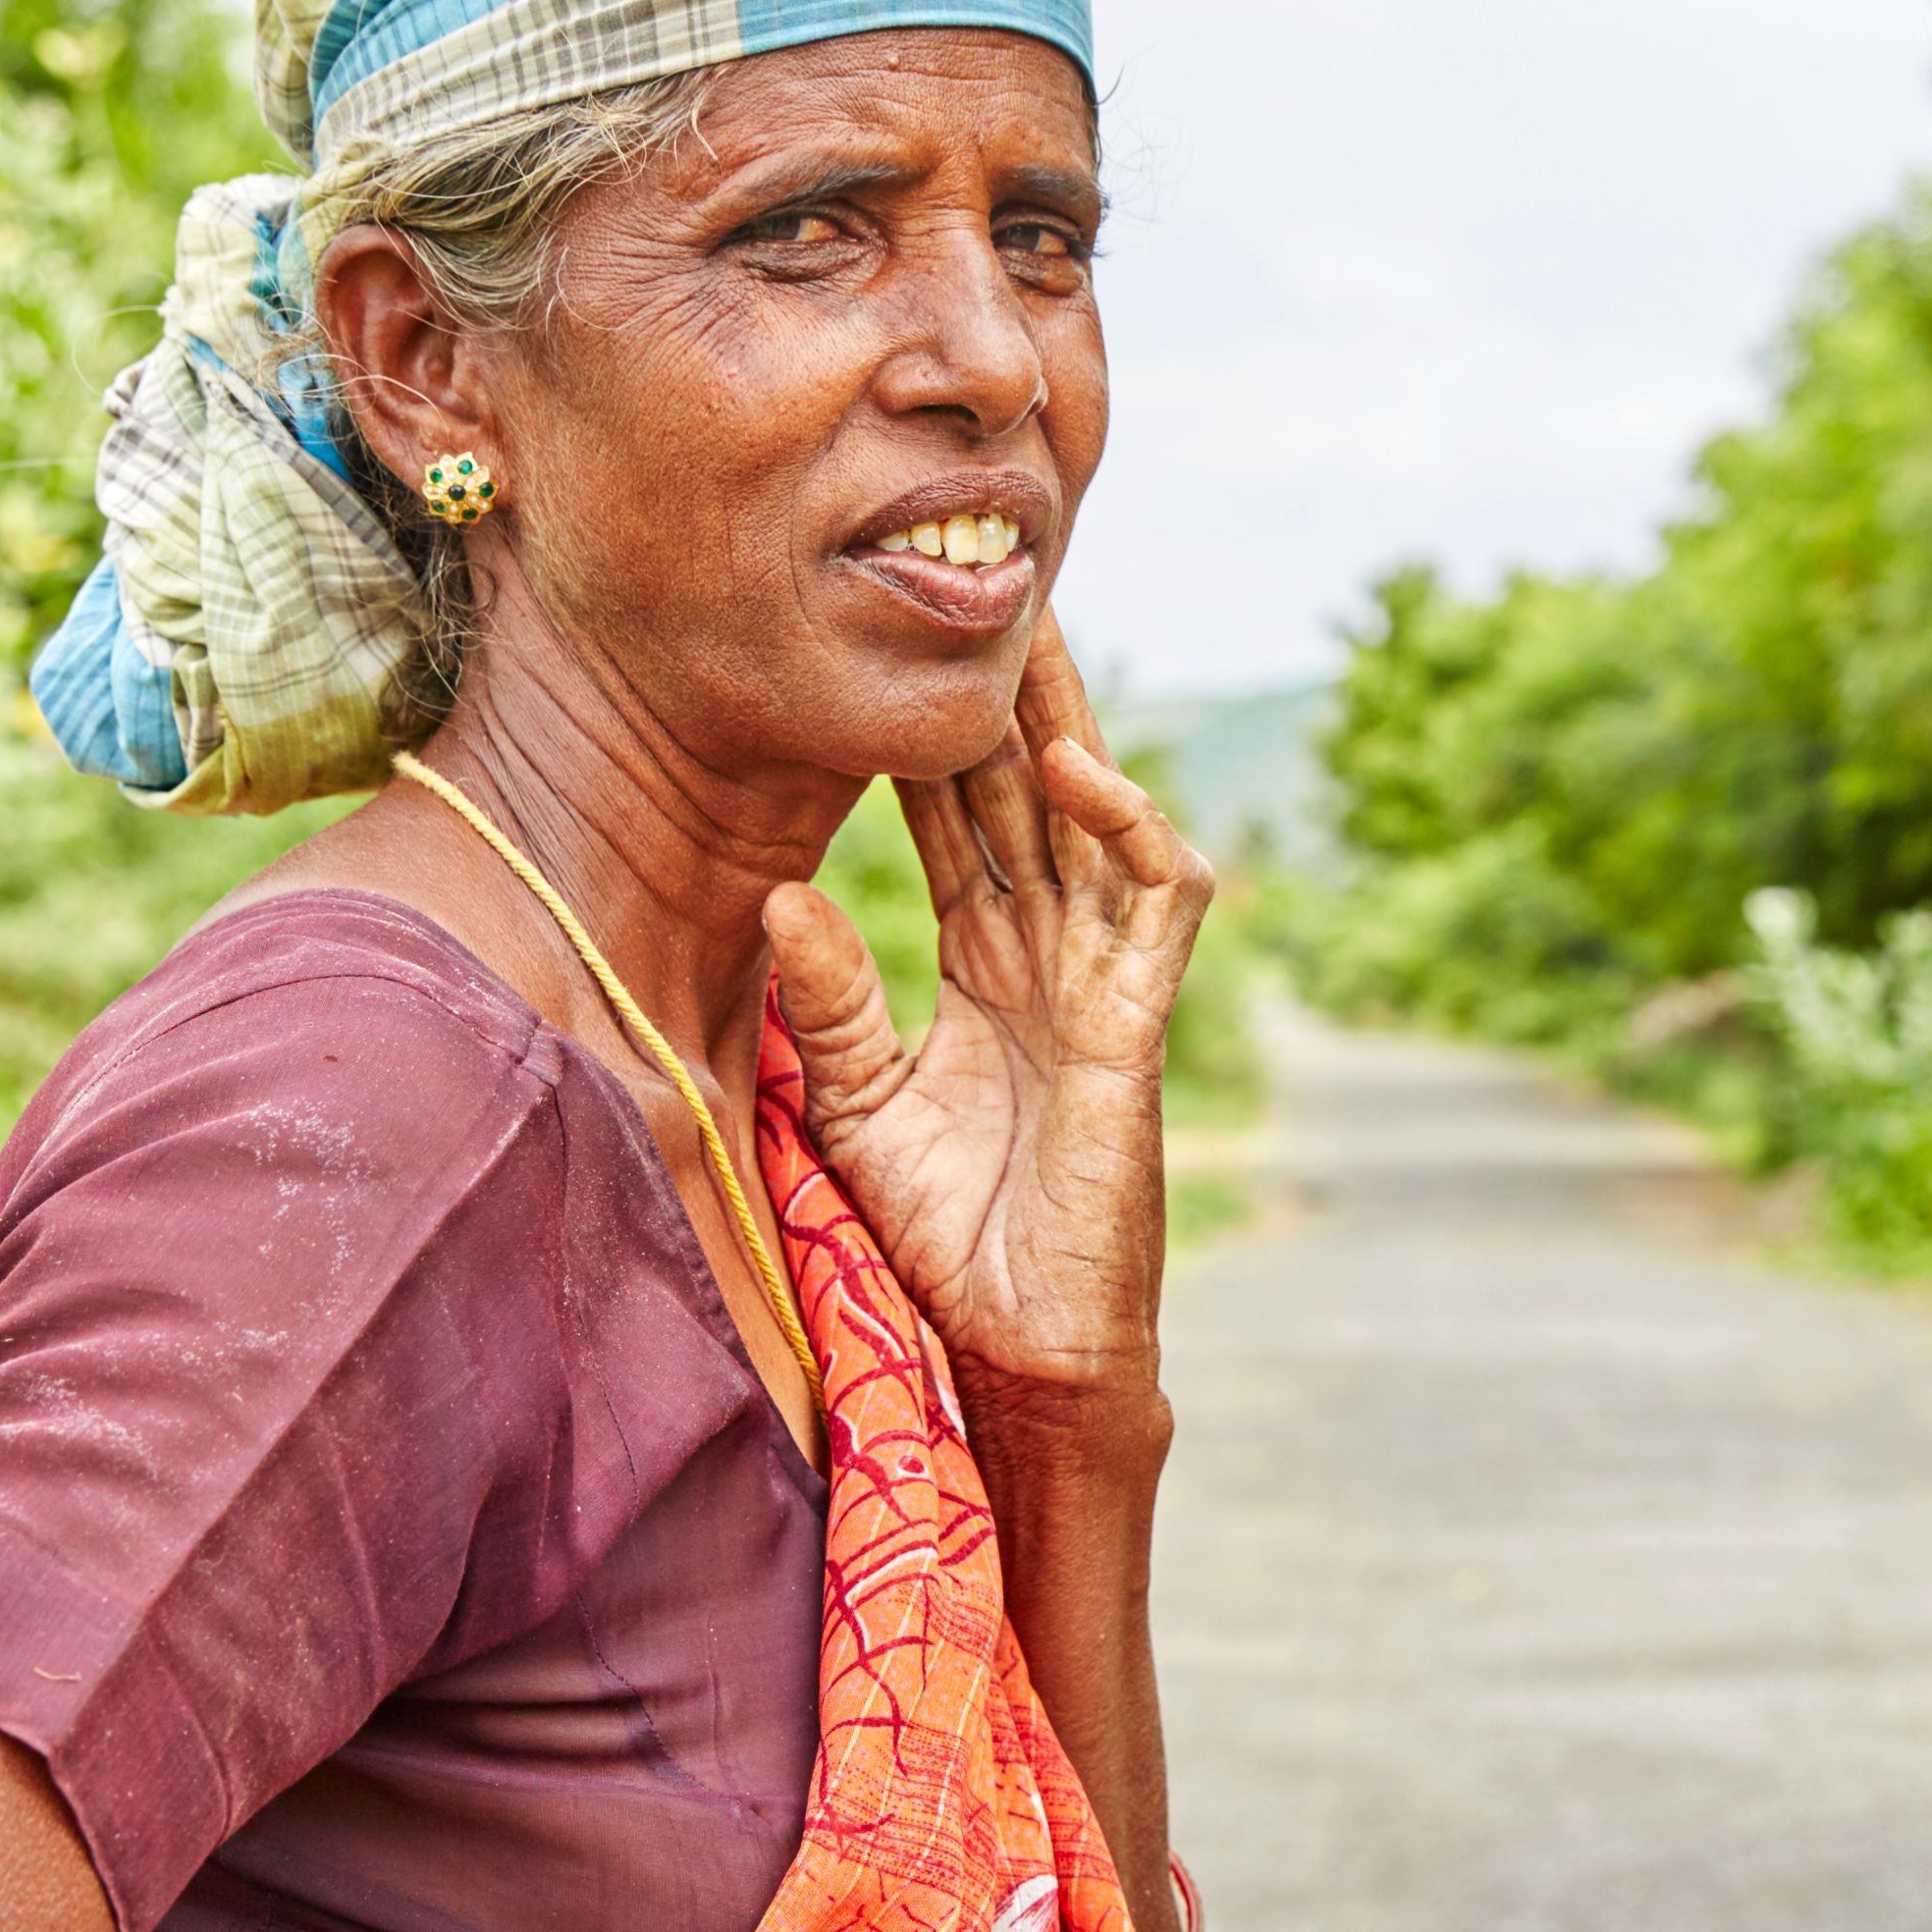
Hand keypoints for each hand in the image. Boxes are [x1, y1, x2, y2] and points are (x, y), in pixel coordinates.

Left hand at [766, 618, 1211, 1395]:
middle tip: (975, 583)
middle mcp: (1050, 957)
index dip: (933, 739)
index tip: (891, 652)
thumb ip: (831, 1000)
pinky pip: (1155, 903)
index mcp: (986, 967)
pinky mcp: (1137, 1025)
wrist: (1019, 1347)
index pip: (959, 823)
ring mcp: (1102, 984)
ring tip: (1032, 633)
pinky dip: (1128, 831)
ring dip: (1069, 727)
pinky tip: (1079, 772)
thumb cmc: (946, 1241)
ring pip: (1096, 822)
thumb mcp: (857, 1105)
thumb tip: (776, 896)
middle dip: (1008, 695)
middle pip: (1029, 795)